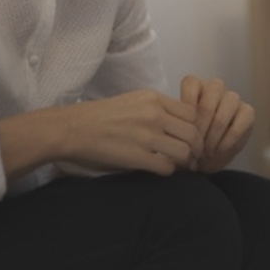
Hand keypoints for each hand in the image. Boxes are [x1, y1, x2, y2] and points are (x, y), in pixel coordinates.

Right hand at [0, 89, 203, 180]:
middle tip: (192, 158)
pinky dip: (169, 172)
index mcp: (154, 98)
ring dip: (185, 162)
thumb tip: (179, 126)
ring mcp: (147, 135)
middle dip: (196, 148)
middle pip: (194, 133)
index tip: (190, 139)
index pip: (192, 113)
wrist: (72, 128)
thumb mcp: (133, 101)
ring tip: (179, 166)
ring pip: (186, 152)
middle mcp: (154, 114)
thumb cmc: (99, 116)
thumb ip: (157, 110)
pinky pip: (168, 167)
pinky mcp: (138, 156)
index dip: (194, 129)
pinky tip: (160, 170)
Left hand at [180, 76, 254, 173]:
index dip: (187, 110)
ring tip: (206, 151)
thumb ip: (175, 126)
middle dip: (200, 128)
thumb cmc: (189, 142)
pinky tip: (219, 150)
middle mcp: (215, 88)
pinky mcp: (248, 111)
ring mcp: (233, 98)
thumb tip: (173, 132)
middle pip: (209, 99)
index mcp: (195, 86)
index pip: (191, 83)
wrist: (206, 158)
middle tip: (194, 147)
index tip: (182, 131)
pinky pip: (241, 122)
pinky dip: (228, 140)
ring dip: (214, 135)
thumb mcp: (177, 133)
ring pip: (226, 109)